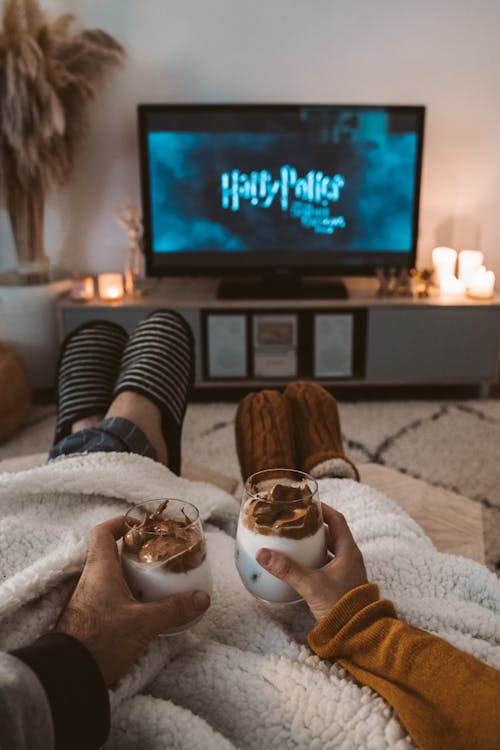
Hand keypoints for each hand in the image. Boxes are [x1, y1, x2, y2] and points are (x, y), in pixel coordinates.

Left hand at [56, 517, 209, 684]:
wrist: (69, 676)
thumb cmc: (100, 640)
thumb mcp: (143, 623)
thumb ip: (173, 609)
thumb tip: (202, 598)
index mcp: (100, 569)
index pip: (102, 532)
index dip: (120, 523)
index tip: (140, 525)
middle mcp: (91, 580)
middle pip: (110, 553)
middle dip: (135, 552)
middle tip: (157, 555)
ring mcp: (88, 600)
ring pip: (111, 576)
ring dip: (132, 576)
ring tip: (156, 581)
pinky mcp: (90, 619)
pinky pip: (110, 597)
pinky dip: (127, 596)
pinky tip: (144, 608)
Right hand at [256, 504, 367, 621]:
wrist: (357, 636)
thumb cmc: (341, 607)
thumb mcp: (311, 585)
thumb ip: (287, 570)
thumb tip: (264, 554)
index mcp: (349, 551)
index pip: (337, 520)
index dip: (323, 509)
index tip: (307, 503)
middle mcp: (349, 558)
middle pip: (331, 534)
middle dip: (313, 526)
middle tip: (295, 521)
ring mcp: (345, 572)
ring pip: (328, 550)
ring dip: (313, 543)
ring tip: (293, 539)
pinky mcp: (339, 584)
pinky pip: (326, 564)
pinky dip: (313, 559)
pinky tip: (299, 563)